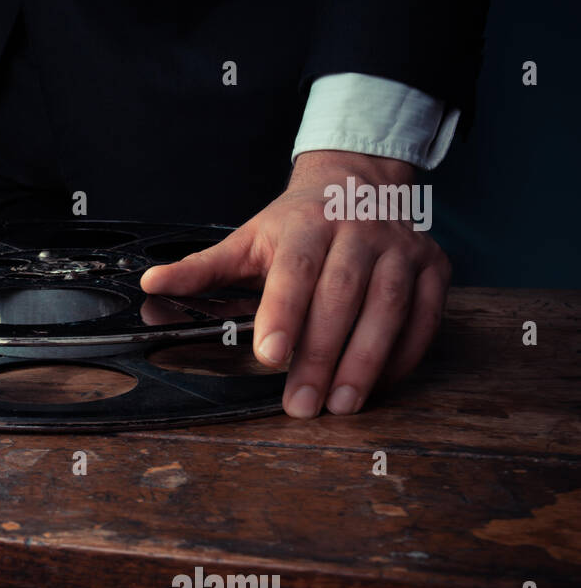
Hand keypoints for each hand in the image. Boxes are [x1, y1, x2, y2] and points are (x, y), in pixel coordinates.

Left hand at [140, 150, 450, 417]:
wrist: (359, 181)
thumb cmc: (296, 223)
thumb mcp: (247, 239)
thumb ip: (202, 268)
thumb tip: (152, 284)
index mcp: (307, 225)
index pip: (295, 271)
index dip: (283, 313)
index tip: (268, 356)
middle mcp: (359, 232)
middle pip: (342, 297)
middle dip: (320, 355)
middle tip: (301, 403)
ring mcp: (402, 248)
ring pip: (388, 308)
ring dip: (365, 362)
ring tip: (341, 405)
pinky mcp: (434, 266)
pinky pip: (426, 316)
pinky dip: (404, 354)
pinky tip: (379, 386)